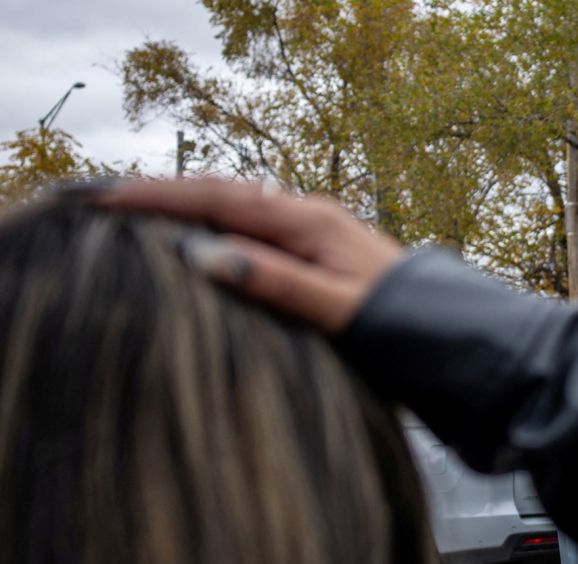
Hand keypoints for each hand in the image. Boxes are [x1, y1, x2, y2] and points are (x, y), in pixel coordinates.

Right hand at [95, 178, 404, 331]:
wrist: (462, 341)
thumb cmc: (408, 329)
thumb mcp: (338, 310)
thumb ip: (276, 284)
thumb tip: (202, 253)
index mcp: (309, 223)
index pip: (218, 199)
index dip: (157, 198)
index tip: (104, 200)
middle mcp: (311, 219)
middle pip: (222, 196)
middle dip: (162, 197)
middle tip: (104, 203)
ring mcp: (318, 235)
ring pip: (239, 213)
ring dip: (189, 211)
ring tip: (138, 219)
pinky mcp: (323, 256)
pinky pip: (258, 233)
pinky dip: (219, 231)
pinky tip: (201, 244)